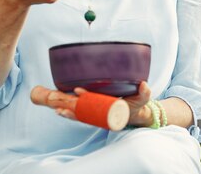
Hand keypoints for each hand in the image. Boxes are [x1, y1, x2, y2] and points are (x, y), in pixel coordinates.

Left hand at [30, 82, 152, 125]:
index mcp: (109, 114)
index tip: (78, 92)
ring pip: (80, 114)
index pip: (94, 110)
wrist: (137, 113)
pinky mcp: (95, 111)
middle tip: (59, 109)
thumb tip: (144, 85)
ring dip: (68, 111)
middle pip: (83, 114)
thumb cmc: (137, 106)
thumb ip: (144, 93)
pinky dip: (72, 110)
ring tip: (56, 109)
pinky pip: (81, 113)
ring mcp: (96, 113)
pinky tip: (61, 107)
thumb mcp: (142, 100)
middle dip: (71, 111)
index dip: (85, 102)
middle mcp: (100, 115)